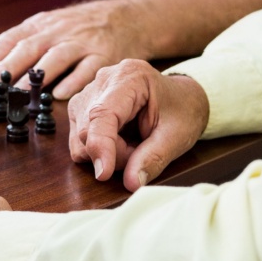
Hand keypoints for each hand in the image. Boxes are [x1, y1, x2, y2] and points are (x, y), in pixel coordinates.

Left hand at [0, 0, 150, 99]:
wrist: (126, 17)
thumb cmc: (78, 26)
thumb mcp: (45, 26)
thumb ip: (16, 40)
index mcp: (39, 26)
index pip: (9, 40)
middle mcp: (58, 31)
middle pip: (29, 48)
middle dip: (8, 68)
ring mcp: (82, 42)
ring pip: (56, 57)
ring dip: (37, 76)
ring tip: (20, 94)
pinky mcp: (105, 55)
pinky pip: (88, 68)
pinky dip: (74, 81)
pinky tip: (60, 95)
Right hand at [67, 61, 208, 190]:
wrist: (183, 97)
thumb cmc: (182, 110)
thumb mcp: (176, 136)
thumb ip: (153, 158)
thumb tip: (131, 183)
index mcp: (129, 77)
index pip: (102, 113)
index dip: (100, 145)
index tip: (104, 174)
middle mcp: (103, 80)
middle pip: (87, 129)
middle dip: (113, 153)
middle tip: (142, 153)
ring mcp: (88, 92)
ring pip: (79, 137)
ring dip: (106, 153)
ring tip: (133, 146)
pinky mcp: (82, 107)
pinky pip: (79, 139)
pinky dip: (100, 150)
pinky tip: (121, 142)